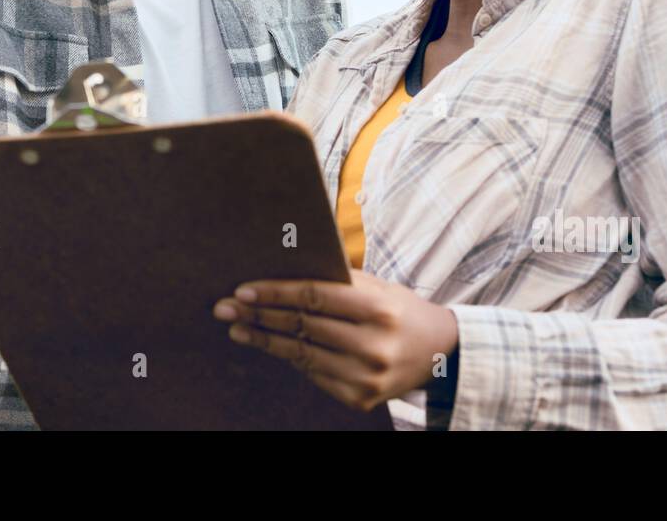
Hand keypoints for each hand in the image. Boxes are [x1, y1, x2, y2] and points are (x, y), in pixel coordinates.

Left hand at [212, 270, 458, 412]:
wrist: (441, 353)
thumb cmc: (400, 310)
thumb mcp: (378, 287)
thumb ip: (338, 281)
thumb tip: (284, 268)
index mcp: (379, 309)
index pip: (315, 297)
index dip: (275, 293)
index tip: (243, 290)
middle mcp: (373, 345)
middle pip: (302, 326)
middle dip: (259, 315)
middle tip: (225, 308)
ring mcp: (366, 376)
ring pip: (301, 354)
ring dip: (264, 340)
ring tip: (237, 328)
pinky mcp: (360, 398)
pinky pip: (313, 375)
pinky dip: (290, 358)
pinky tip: (269, 346)